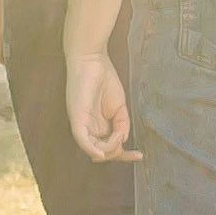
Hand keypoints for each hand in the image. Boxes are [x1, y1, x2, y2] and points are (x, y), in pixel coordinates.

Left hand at [67, 43, 133, 164]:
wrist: (92, 59)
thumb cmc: (103, 78)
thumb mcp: (119, 107)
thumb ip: (122, 125)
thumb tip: (122, 141)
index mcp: (97, 124)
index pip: (107, 147)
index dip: (122, 155)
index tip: (139, 155)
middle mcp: (87, 127)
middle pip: (101, 152)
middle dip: (117, 154)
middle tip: (131, 150)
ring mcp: (81, 123)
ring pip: (93, 149)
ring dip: (109, 148)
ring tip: (119, 135)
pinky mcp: (76, 117)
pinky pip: (82, 139)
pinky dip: (92, 149)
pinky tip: (101, 154)